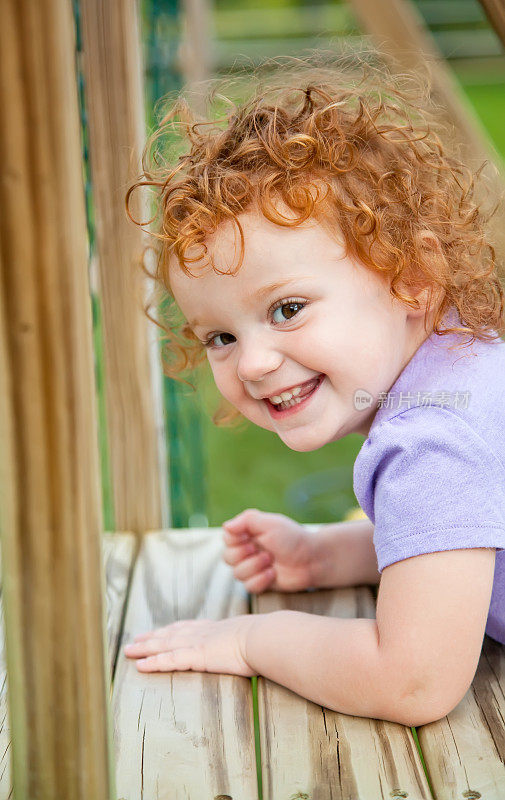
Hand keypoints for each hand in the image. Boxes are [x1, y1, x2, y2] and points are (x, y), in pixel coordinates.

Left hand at [123, 615, 256, 675]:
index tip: (160, 630)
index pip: (188, 628)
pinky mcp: (197, 656)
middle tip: (135, 639)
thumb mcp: (255, 636)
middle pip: (171, 634)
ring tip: (129, 650)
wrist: (265, 637)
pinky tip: (140, 666)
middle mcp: (203, 633)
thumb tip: (258, 644)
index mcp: (216, 629)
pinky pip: (170, 660)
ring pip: (164, 645)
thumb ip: (248, 641)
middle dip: (152, 637)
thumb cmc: (266, 639)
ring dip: (145, 648)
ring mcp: (198, 643)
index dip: (171, 629)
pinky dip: (154, 662)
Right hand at [222, 508, 314, 593]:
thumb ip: (246, 520)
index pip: (227, 537)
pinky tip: (273, 573)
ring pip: (237, 574)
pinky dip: (260, 580)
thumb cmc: (292, 538)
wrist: (312, 558)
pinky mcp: (260, 583)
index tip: (250, 537)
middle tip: (263, 550)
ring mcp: (253, 568)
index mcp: (248, 534)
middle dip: (245, 555)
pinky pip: (248, 587)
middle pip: (228, 558)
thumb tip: (225, 526)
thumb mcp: (270, 523)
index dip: (236, 540)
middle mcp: (248, 551)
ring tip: (271, 561)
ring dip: (255, 567)